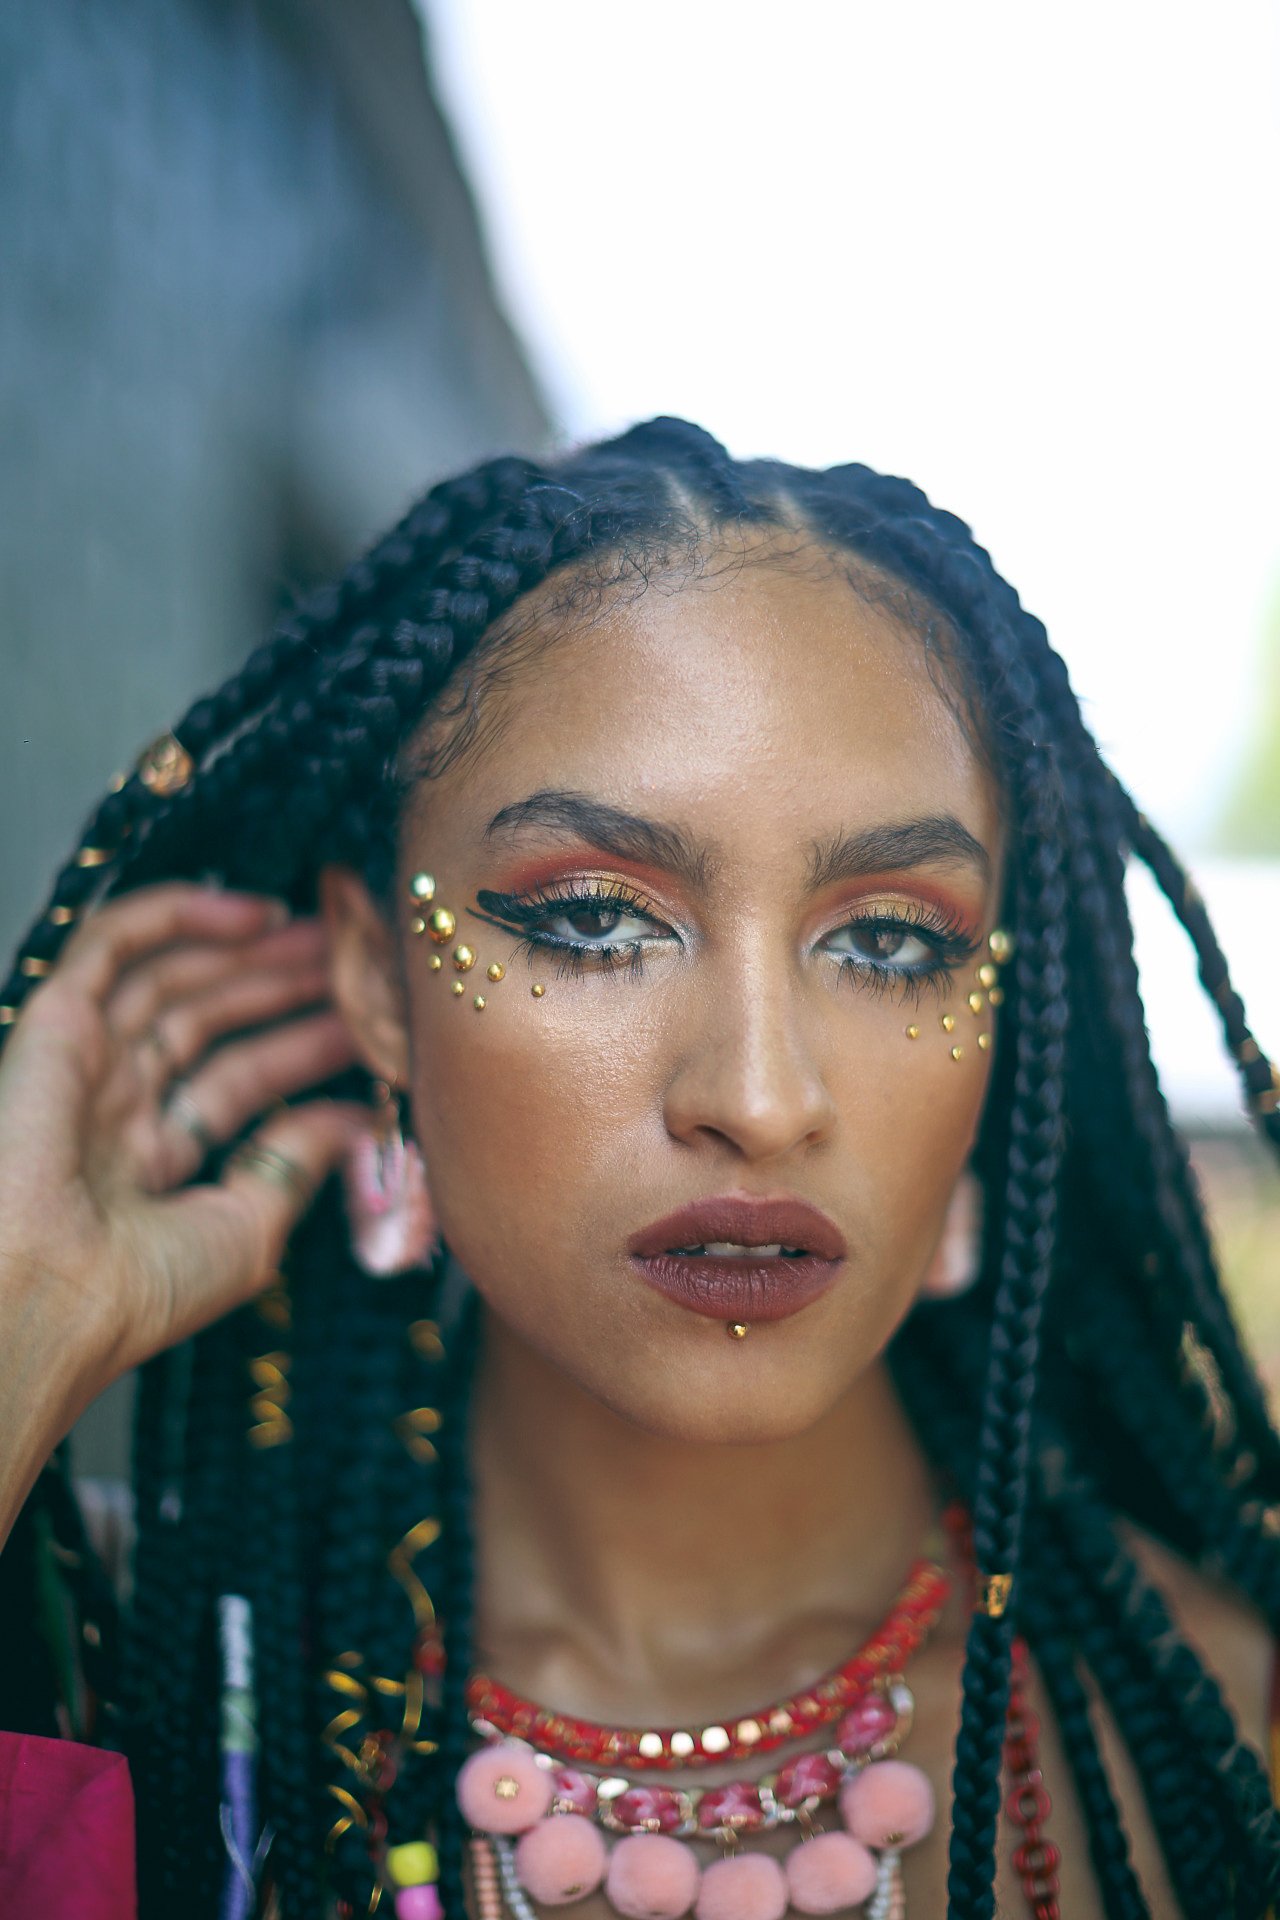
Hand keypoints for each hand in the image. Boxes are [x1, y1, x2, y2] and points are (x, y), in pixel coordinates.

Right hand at [0, 882, 366, 1413]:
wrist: (41, 1301)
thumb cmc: (126, 1297)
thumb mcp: (245, 1233)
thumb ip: (295, 1165)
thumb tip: (354, 1119)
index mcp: (143, 1164)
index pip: (235, 1082)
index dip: (300, 1047)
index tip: (365, 1025)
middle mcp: (109, 1107)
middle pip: (207, 1022)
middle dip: (281, 986)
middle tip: (353, 961)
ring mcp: (81, 1063)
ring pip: (169, 976)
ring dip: (246, 949)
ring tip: (323, 934)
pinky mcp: (54, 1024)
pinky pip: (110, 944)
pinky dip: (175, 912)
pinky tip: (249, 911)